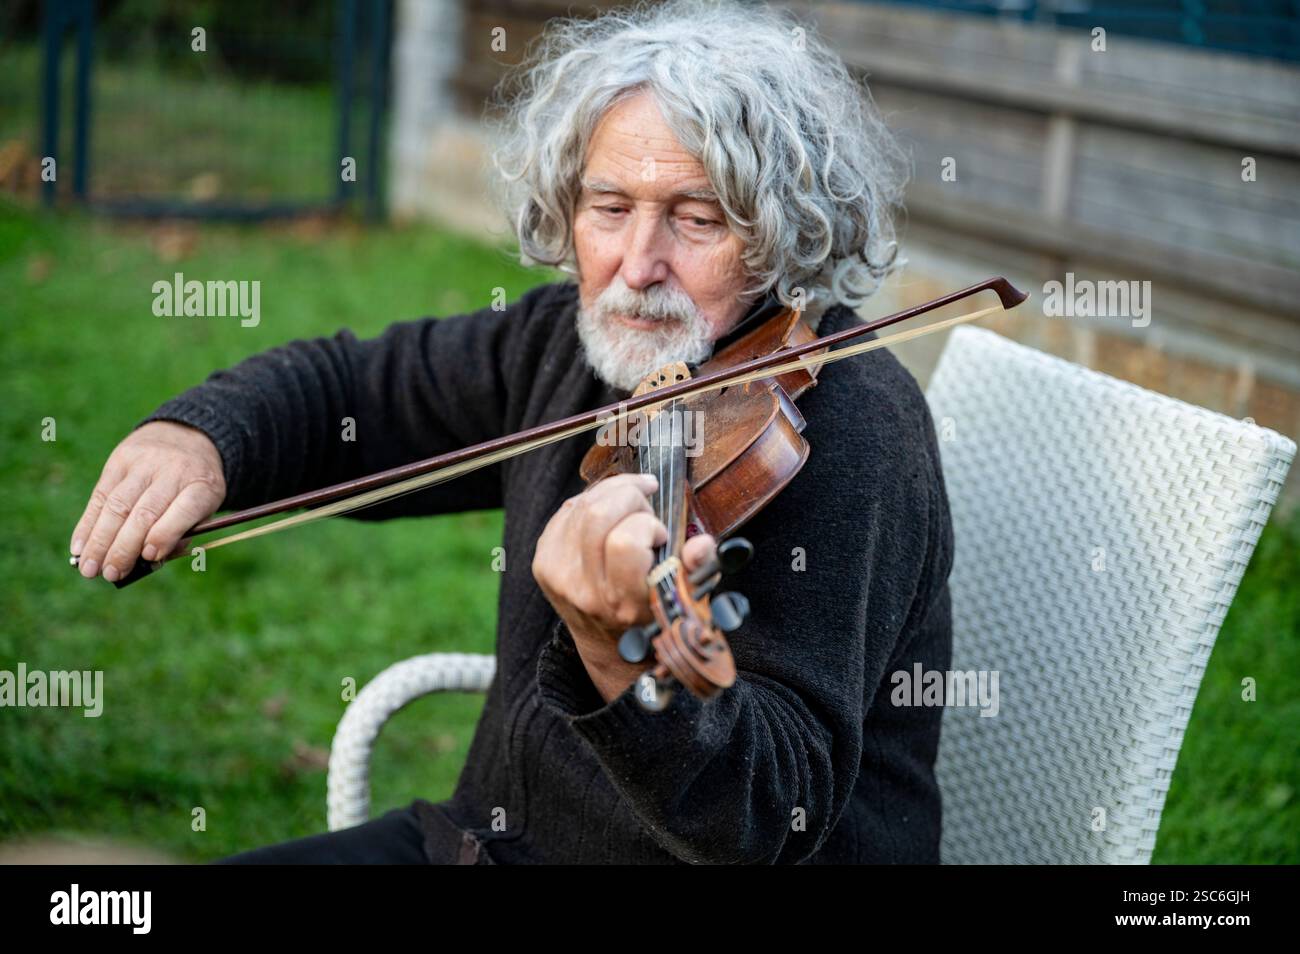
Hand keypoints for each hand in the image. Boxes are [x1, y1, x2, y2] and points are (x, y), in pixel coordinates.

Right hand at [70, 421, 225, 581]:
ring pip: (117, 505)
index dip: (165, 534)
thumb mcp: (204, 508)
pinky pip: (100, 496)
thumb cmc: (193, 487)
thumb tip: (148, 560)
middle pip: (145, 512)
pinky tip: (79, 547)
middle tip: (110, 574)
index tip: (149, 557)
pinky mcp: (119, 460)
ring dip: (100, 540)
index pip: (185, 510)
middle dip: (124, 547)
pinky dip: (87, 524)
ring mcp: (144, 464)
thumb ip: (181, 534)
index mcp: (202, 485)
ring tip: (88, 568)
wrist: (184, 438)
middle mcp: (173, 471)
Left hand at [532, 472, 716, 701]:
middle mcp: (584, 590)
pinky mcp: (542, 560)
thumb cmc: (650, 611)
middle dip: (631, 497)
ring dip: (613, 493)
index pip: (626, 543)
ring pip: (582, 505)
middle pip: (598, 514)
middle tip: (646, 511)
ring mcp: (557, 574)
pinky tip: (610, 512)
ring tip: (633, 506)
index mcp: (622, 603)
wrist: (608, 643)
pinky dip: (593, 500)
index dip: (648, 525)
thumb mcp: (683, 596)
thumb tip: (701, 544)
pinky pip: (568, 509)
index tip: (660, 534)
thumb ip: (696, 568)